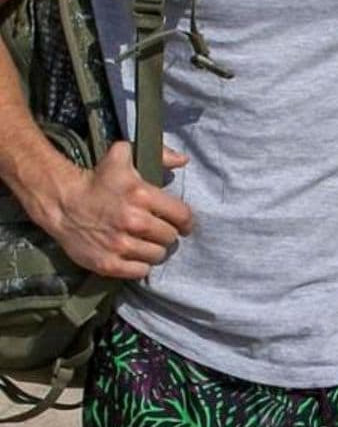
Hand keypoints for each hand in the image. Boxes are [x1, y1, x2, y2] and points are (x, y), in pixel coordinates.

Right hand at [38, 139, 191, 278]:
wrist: (62, 203)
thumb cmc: (97, 179)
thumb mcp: (124, 156)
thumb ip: (160, 154)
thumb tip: (184, 160)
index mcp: (142, 195)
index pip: (181, 215)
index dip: (186, 221)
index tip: (183, 224)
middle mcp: (134, 221)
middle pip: (170, 237)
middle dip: (168, 234)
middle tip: (160, 232)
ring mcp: (120, 245)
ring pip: (157, 255)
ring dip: (156, 250)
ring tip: (148, 243)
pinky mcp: (107, 264)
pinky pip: (140, 272)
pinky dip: (141, 266)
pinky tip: (136, 256)